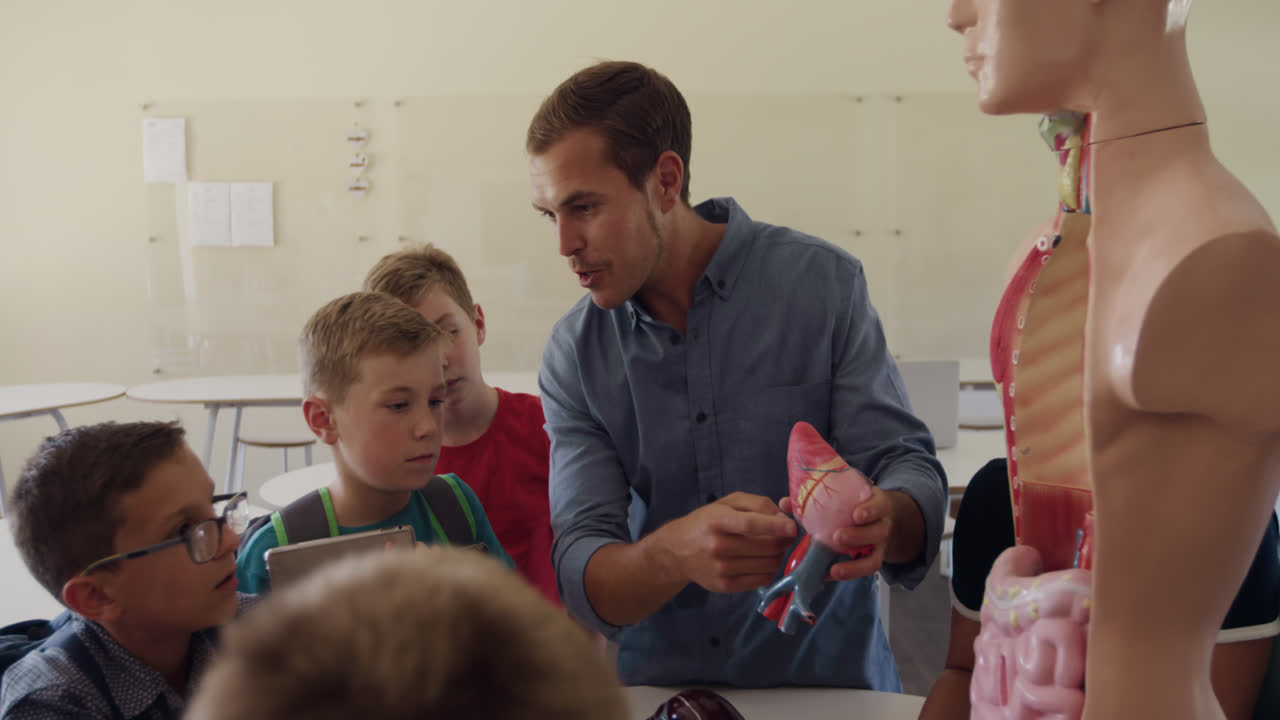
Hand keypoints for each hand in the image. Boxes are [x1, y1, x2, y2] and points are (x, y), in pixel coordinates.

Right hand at [658, 492, 796, 593]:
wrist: (677, 551)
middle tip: (785, 535)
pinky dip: (769, 570)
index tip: (793, 528)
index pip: (751, 525)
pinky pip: (762, 580)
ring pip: (768, 564)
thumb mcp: (727, 503)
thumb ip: (758, 504)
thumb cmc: (706, 522)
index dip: (775, 526)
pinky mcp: (725, 586)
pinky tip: (762, 562)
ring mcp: (721, 569)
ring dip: (778, 555)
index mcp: (717, 521)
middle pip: (766, 546)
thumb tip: (785, 517)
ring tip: (771, 548)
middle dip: (783, 541)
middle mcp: (718, 546)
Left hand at [780, 486, 892, 581]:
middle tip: (837, 537)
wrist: (871, 518)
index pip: (881, 505)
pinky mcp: (873, 559)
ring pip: (875, 556)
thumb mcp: (839, 498)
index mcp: (876, 504)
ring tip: (834, 568)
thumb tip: (785, 503)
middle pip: (879, 532)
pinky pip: (865, 570)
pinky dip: (849, 573)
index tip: (856, 515)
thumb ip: (813, 500)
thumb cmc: (850, 505)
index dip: (871, 510)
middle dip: (859, 536)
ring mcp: (879, 545)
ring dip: (855, 564)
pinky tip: (830, 574)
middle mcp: (881, 524)